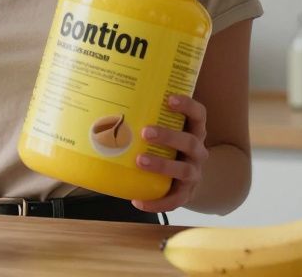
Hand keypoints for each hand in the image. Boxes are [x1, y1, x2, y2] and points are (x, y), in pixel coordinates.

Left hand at [131, 95, 208, 212]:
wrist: (183, 179)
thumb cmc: (166, 148)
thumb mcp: (164, 131)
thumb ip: (144, 119)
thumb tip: (102, 109)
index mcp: (193, 131)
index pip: (198, 114)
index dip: (187, 105)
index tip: (169, 99)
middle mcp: (197, 151)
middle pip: (190, 142)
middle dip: (168, 136)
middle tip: (146, 132)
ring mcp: (194, 172)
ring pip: (184, 170)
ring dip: (162, 165)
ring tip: (140, 161)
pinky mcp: (186, 193)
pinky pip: (174, 200)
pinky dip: (157, 202)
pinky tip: (137, 201)